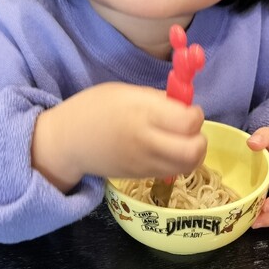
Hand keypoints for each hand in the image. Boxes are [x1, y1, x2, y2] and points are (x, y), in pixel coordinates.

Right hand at [31, 82, 206, 192]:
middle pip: (194, 150)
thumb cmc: (96, 109)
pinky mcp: (142, 176)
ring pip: (188, 166)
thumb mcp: (127, 93)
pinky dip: (179, 163)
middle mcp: (147, 141)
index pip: (189, 121)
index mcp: (143, 113)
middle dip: (200, 139)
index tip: (185, 110)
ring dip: (192, 153)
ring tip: (180, 141)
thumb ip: (158, 101)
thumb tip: (184, 108)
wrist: (69, 141)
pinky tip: (167, 152)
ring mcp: (145, 163)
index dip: (195, 115)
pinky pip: (174, 172)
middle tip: (189, 131)